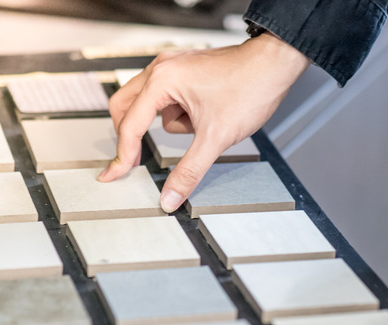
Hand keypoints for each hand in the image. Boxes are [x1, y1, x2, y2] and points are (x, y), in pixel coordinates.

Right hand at [98, 33, 309, 211]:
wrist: (275, 64)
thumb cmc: (249, 88)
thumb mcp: (215, 138)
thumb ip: (188, 171)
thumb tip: (170, 196)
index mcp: (162, 81)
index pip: (130, 125)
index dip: (121, 156)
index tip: (112, 175)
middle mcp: (161, 68)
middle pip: (126, 108)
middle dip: (134, 135)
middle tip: (139, 159)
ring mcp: (173, 66)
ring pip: (151, 105)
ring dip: (170, 123)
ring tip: (203, 125)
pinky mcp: (186, 70)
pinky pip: (169, 97)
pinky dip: (182, 113)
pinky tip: (206, 115)